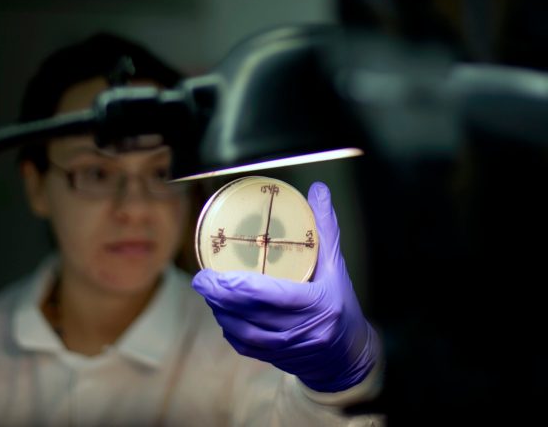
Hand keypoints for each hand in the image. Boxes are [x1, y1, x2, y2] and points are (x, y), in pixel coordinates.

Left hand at [192, 181, 379, 392]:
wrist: (349, 355)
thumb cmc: (343, 304)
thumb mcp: (337, 265)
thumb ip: (326, 227)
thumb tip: (317, 190)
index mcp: (318, 303)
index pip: (272, 295)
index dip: (239, 286)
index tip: (215, 273)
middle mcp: (302, 329)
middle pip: (252, 314)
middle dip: (220, 297)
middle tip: (201, 280)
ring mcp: (289, 348)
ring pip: (245, 333)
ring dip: (222, 313)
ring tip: (208, 293)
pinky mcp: (277, 359)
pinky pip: (246, 347)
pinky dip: (230, 329)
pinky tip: (222, 313)